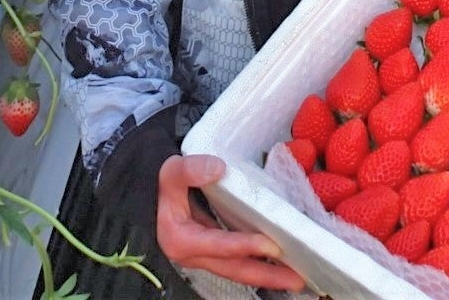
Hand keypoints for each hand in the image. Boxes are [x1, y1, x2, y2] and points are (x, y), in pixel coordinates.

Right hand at [157, 153, 305, 291]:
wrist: (150, 197)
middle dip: (267, 275)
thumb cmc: (160, 185)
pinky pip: (239, 261)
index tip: (271, 246)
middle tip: (297, 279)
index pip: (218, 245)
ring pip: (239, 269)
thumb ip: (188, 170)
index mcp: (182, 240)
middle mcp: (195, 255)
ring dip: (268, 274)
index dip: (244, 246)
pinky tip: (280, 262)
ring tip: (297, 277)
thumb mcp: (169, 173)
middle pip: (235, 268)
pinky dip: (260, 263)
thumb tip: (218, 168)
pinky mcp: (215, 251)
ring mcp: (206, 256)